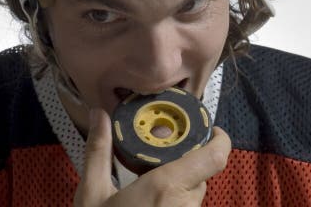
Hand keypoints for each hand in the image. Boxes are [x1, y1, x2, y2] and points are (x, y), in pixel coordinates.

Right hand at [73, 108, 230, 206]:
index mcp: (168, 186)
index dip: (219, 138)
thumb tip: (98, 114)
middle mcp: (186, 206)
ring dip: (178, 190)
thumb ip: (99, 151)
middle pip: (201, 175)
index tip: (208, 130)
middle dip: (184, 165)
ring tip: (146, 192)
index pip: (216, 156)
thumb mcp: (91, 194)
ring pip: (194, 197)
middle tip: (157, 161)